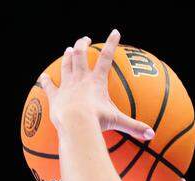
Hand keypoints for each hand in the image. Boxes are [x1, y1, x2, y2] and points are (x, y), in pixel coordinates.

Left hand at [38, 30, 154, 140]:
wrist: (75, 123)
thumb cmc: (97, 120)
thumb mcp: (117, 122)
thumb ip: (134, 127)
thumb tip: (151, 134)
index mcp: (96, 81)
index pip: (106, 57)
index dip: (111, 43)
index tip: (115, 32)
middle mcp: (81, 79)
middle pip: (81, 55)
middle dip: (83, 44)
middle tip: (85, 39)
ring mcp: (67, 86)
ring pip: (66, 65)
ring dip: (68, 56)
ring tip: (69, 50)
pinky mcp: (55, 96)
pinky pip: (49, 86)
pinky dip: (46, 81)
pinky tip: (43, 77)